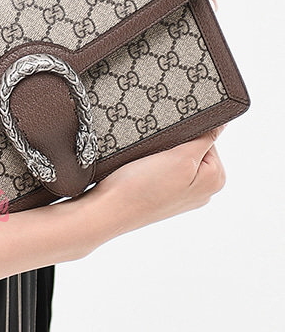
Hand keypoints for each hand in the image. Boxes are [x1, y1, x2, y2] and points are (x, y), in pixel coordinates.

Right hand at [70, 124, 227, 245]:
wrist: (109, 209)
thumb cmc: (141, 186)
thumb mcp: (180, 157)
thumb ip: (205, 139)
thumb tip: (223, 123)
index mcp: (215, 179)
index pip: (208, 138)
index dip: (186, 133)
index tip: (167, 142)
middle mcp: (204, 190)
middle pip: (194, 148)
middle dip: (174, 144)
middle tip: (154, 153)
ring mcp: (183, 195)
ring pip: (176, 158)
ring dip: (161, 154)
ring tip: (146, 163)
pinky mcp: (164, 196)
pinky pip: (163, 170)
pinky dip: (152, 165)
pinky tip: (141, 172)